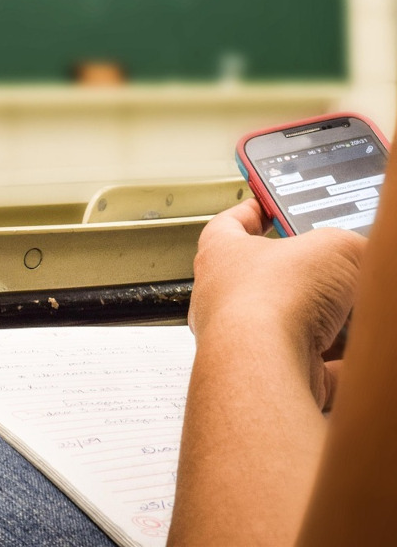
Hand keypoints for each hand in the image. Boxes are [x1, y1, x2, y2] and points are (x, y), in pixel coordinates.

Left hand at [189, 199, 365, 408]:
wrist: (262, 365)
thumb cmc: (269, 299)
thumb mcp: (332, 248)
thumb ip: (350, 245)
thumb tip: (363, 252)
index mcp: (221, 253)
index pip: (231, 223)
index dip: (255, 211)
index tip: (271, 207)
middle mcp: (225, 297)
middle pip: (270, 279)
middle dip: (309, 277)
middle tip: (339, 270)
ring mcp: (245, 341)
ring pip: (293, 327)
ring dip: (327, 323)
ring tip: (356, 312)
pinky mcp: (270, 377)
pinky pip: (312, 370)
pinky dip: (339, 366)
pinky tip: (359, 358)